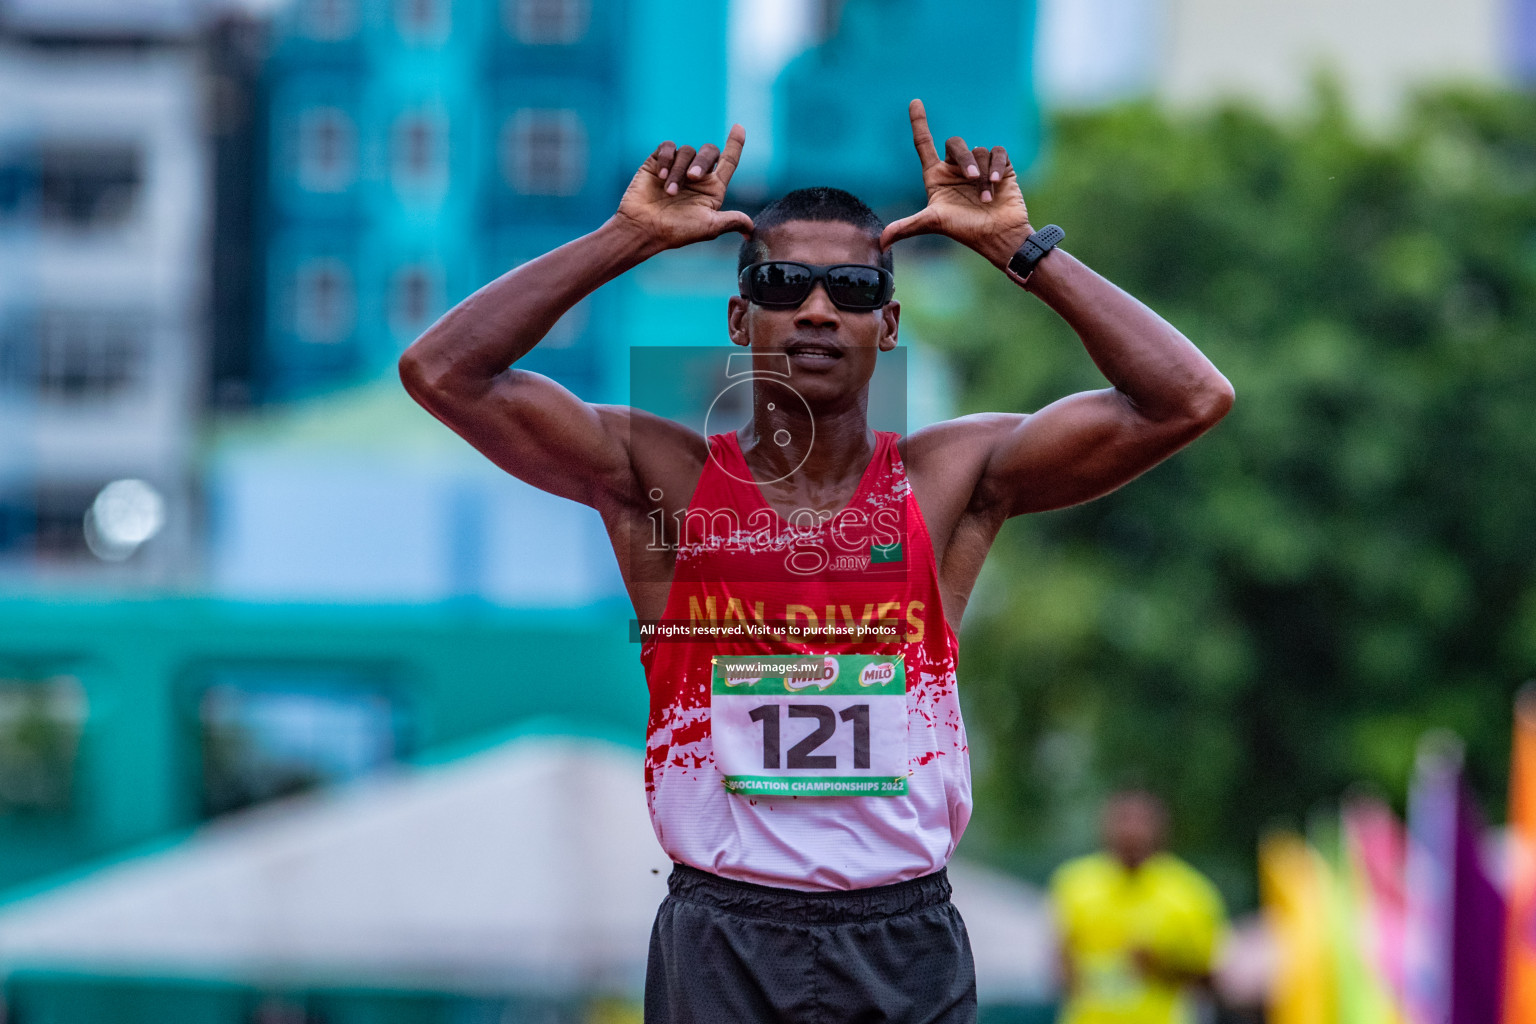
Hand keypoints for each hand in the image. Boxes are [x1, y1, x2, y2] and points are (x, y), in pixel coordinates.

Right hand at [614, 125, 753, 253]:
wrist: (643, 228)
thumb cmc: (676, 231)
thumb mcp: (709, 227)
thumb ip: (732, 221)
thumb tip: (752, 229)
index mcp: (712, 189)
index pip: (728, 161)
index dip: (735, 144)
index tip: (739, 127)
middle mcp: (696, 177)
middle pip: (709, 151)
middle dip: (703, 162)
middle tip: (693, 178)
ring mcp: (677, 168)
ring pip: (687, 151)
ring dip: (679, 171)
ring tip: (669, 192)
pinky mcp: (657, 162)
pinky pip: (668, 147)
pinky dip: (666, 159)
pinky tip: (660, 176)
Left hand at [879, 100, 1031, 266]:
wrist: (997, 236)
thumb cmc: (965, 230)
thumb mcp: (933, 223)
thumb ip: (906, 227)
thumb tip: (880, 243)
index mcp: (936, 176)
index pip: (924, 144)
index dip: (919, 122)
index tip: (914, 102)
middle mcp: (955, 169)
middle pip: (955, 143)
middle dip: (964, 160)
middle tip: (972, 180)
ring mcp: (979, 166)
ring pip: (979, 151)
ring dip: (983, 175)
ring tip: (985, 198)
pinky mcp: (1000, 167)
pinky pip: (997, 152)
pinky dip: (998, 166)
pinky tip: (998, 184)